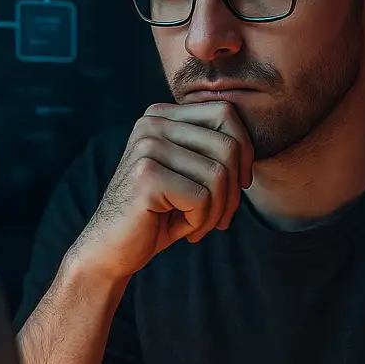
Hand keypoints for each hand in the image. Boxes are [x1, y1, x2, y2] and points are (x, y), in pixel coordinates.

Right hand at [66, 101, 254, 281]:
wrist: (111, 250)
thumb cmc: (157, 215)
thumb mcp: (188, 175)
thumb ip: (213, 152)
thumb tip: (253, 148)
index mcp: (161, 116)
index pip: (226, 113)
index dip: (246, 151)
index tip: (240, 185)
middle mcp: (152, 124)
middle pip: (228, 145)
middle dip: (234, 190)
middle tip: (221, 218)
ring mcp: (147, 148)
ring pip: (218, 175)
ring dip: (217, 210)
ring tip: (200, 225)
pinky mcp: (146, 177)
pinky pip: (202, 198)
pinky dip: (201, 222)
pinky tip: (184, 231)